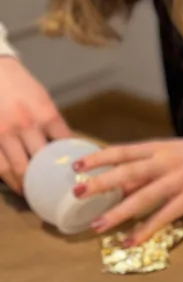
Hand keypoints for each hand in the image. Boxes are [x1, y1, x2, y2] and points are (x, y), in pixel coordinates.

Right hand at [0, 56, 71, 192]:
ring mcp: (4, 132)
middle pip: (41, 162)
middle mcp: (27, 125)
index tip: (77, 175)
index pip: (65, 144)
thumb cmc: (21, 85)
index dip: (71, 162)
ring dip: (24, 185)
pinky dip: (5, 177)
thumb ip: (52, 122)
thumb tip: (65, 146)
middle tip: (55, 194)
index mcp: (47, 114)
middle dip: (48, 181)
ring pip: (16, 168)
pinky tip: (13, 184)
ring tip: (31, 195)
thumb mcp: (43, 100)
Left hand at [73, 136, 182, 243]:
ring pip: (145, 197)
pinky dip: (147, 229)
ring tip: (98, 225)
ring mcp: (180, 180)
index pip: (123, 151)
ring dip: (119, 212)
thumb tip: (114, 184)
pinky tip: (131, 241)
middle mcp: (166, 162)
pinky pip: (165, 216)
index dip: (99, 158)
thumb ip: (144, 167)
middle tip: (78, 193)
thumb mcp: (170, 152)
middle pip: (130, 172)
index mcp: (158, 148)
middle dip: (103, 183)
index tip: (76, 166)